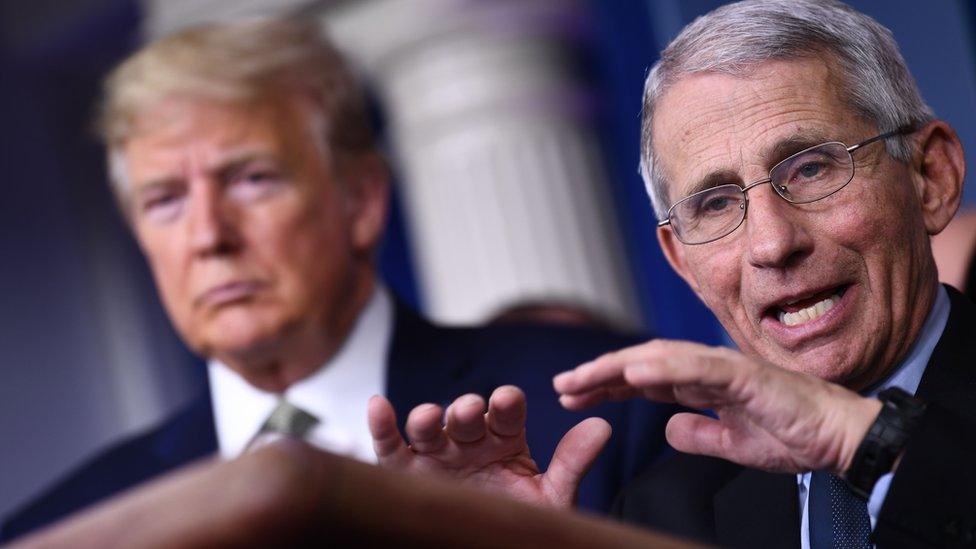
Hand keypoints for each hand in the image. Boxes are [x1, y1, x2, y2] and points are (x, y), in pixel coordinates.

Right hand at [367, 385, 610, 507]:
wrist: (487, 548)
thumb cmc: (517, 522)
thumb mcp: (550, 498)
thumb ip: (572, 463)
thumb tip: (604, 426)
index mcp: (505, 438)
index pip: (506, 412)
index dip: (505, 404)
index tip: (507, 401)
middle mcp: (469, 439)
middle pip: (465, 415)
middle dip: (465, 411)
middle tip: (468, 412)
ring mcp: (435, 453)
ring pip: (427, 427)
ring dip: (427, 418)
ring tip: (429, 417)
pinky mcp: (403, 470)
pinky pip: (389, 445)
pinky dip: (381, 425)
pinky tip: (379, 405)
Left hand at [553, 340, 881, 474]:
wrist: (840, 437)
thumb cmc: (793, 434)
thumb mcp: (732, 444)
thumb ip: (699, 434)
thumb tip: (668, 429)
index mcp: (702, 383)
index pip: (643, 377)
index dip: (606, 384)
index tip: (573, 395)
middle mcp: (707, 367)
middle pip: (641, 363)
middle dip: (598, 373)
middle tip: (561, 386)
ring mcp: (723, 366)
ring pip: (658, 359)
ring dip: (616, 366)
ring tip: (581, 379)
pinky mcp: (742, 374)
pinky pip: (695, 368)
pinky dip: (660, 367)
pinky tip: (630, 373)